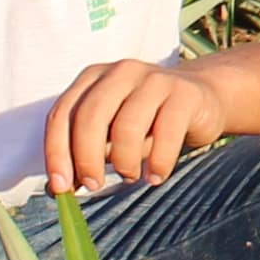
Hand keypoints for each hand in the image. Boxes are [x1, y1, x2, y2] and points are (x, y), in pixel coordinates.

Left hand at [46, 57, 236, 193]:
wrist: (203, 96)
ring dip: (124, 162)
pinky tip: (156, 176)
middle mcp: (120, 72)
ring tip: (131, 176)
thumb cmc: (148, 120)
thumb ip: (87, 151)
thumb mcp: (112, 131)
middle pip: (90, 117)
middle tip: (94, 186)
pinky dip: (158, 162)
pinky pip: (166, 134)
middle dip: (87, 159)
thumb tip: (61, 186)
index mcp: (93, 78)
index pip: (62, 114)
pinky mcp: (184, 93)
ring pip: (126, 126)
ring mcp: (154, 79)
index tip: (59, 187)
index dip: (56, 153)